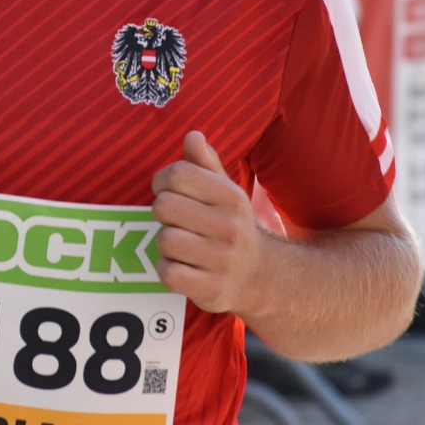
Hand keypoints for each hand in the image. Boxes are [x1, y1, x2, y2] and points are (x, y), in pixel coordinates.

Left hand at [152, 132, 260, 314]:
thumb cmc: (231, 226)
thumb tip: (192, 136)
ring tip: (182, 246)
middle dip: (163, 213)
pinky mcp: (212, 289)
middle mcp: (230, 227)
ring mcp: (222, 260)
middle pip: (164, 206)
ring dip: (166, 244)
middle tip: (176, 221)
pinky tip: (183, 267)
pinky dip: (168, 270)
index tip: (169, 191)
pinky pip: (169, 273)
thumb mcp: (226, 192)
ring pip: (165, 241)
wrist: (261, 277)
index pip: (177, 175)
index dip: (162, 182)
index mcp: (231, 197)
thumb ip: (206, 163)